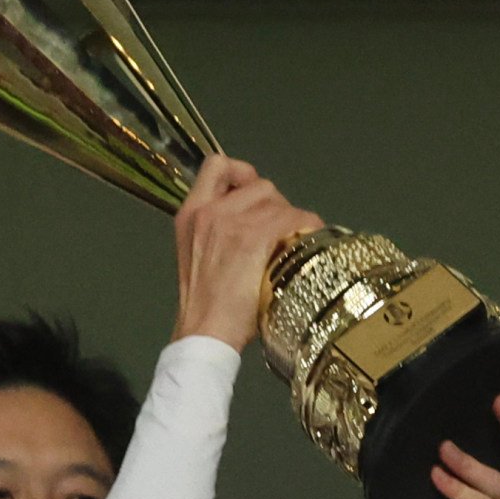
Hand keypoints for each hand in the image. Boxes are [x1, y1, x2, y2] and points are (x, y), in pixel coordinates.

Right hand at [169, 155, 320, 348]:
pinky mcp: (255, 237)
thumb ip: (217, 230)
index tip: (253, 192)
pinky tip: (306, 252)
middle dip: (276, 207)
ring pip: (280, 202)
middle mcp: (210, 211)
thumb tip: (254, 219)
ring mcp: (233, 222)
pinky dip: (308, 231)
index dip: (241, 172)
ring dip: (293, 221)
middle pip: (259, 185)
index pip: (217, 166)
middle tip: (280, 237)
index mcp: (192, 213)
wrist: (205, 332)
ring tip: (291, 249)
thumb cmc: (207, 305)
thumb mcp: (198, 256)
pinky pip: (295, 219)